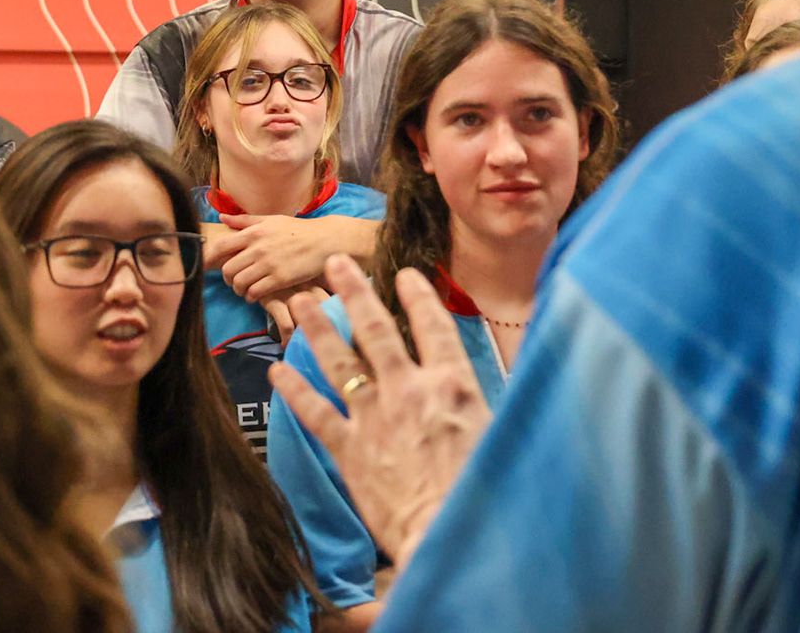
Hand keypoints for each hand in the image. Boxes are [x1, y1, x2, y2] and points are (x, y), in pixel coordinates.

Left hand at [219, 214, 379, 303]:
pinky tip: (256, 294)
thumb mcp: (271, 220)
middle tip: (234, 281)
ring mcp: (269, 264)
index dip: (210, 258)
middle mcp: (258, 247)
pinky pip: (255, 292)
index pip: (221, 246)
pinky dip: (251, 296)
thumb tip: (222, 219)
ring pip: (240, 283)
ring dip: (239, 289)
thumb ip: (245, 221)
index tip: (208, 265)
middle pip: (228, 269)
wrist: (324, 241)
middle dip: (228, 278)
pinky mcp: (280, 279)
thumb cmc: (297, 230)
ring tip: (245, 289)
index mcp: (254, 232)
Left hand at [269, 255, 492, 568]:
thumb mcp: (506, 435)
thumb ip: (498, 401)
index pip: (434, 326)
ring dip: (318, 327)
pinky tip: (276, 371)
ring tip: (302, 299)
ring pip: (340, 361)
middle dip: (355, 291)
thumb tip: (523, 378)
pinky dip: (295, 390)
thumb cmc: (488, 494)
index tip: (405, 275)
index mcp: (453, 384)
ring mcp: (375, 419)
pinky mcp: (350, 452)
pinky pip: (316, 413)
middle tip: (336, 263)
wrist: (449, 536)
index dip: (418, 296)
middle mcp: (409, 391)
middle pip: (376, 330)